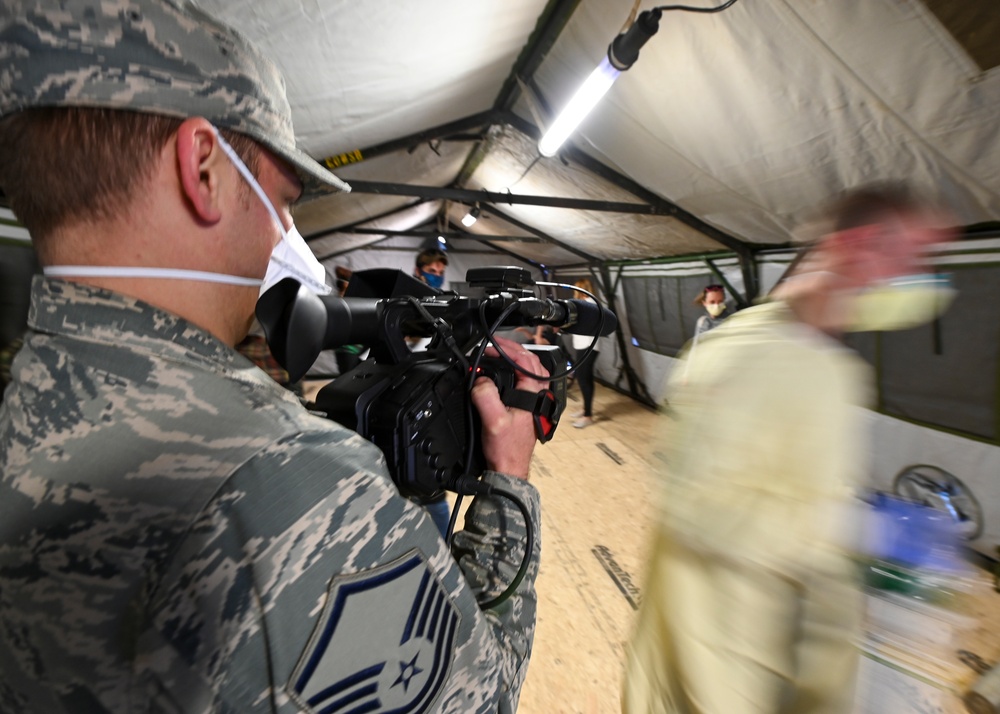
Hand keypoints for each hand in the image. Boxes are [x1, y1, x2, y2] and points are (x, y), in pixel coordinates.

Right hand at [470, 336, 549, 478]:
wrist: (509, 470)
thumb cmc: (506, 450)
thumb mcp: (493, 421)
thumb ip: (485, 396)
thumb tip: (480, 379)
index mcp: (533, 394)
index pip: (524, 360)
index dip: (505, 348)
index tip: (489, 347)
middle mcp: (537, 395)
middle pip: (530, 361)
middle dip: (511, 349)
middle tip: (493, 345)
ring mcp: (534, 401)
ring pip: (529, 371)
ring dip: (515, 360)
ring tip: (498, 354)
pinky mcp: (528, 407)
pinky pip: (524, 382)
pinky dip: (515, 372)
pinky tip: (504, 374)